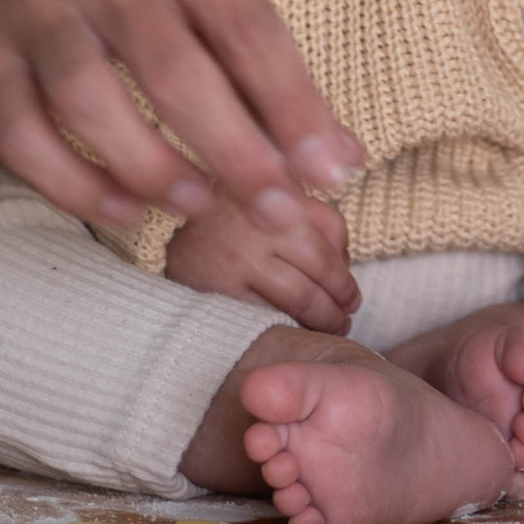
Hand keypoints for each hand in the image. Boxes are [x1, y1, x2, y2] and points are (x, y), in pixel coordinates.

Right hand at [0, 0, 365, 236]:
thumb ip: (246, 24)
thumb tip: (319, 137)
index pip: (244, 25)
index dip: (293, 105)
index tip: (334, 167)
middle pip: (174, 74)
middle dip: (236, 156)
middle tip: (281, 212)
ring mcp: (34, 4)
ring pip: (91, 108)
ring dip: (154, 172)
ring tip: (200, 205)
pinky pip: (22, 133)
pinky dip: (72, 184)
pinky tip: (121, 206)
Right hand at [165, 187, 358, 332]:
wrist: (174, 243)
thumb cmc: (236, 223)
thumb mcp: (271, 199)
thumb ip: (312, 215)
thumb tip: (347, 258)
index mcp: (273, 192)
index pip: (330, 231)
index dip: (345, 267)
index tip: (350, 291)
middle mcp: (255, 221)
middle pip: (320, 265)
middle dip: (341, 297)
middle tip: (347, 313)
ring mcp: (236, 257)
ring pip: (301, 296)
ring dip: (325, 318)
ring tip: (332, 326)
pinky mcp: (219, 291)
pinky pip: (269, 318)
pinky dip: (290, 329)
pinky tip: (296, 331)